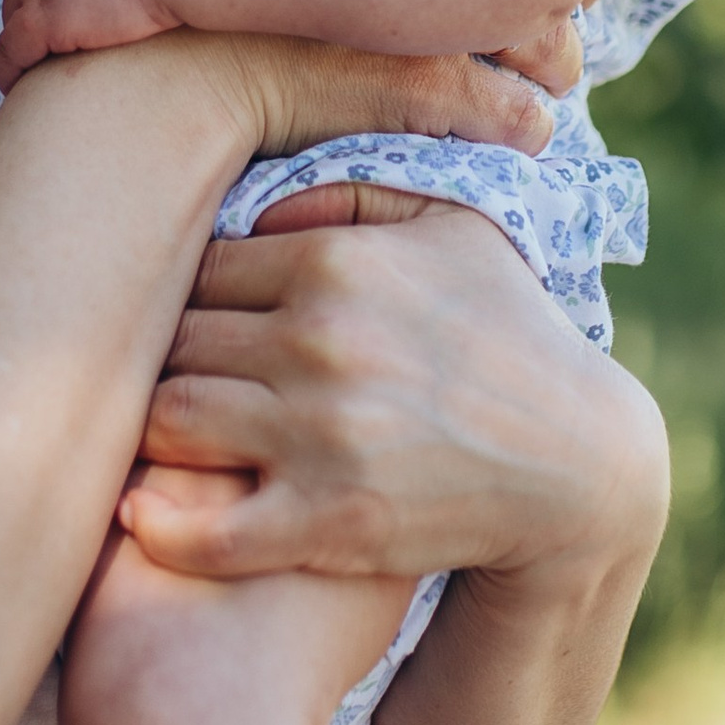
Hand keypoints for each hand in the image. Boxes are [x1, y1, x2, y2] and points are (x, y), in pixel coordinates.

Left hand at [119, 183, 634, 587]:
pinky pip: (201, 528)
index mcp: (335, 264)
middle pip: (171, 340)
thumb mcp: (458, 231)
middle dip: (168, 361)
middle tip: (185, 386)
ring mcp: (318, 433)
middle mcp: (318, 340)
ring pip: (167, 419)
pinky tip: (147, 518)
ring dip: (160, 434)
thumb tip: (260, 205)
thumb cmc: (512, 336)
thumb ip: (355, 196)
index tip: (209, 328)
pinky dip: (159, 525)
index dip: (194, 298)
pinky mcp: (326, 520)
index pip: (199, 266)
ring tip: (174, 442)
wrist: (578, 465)